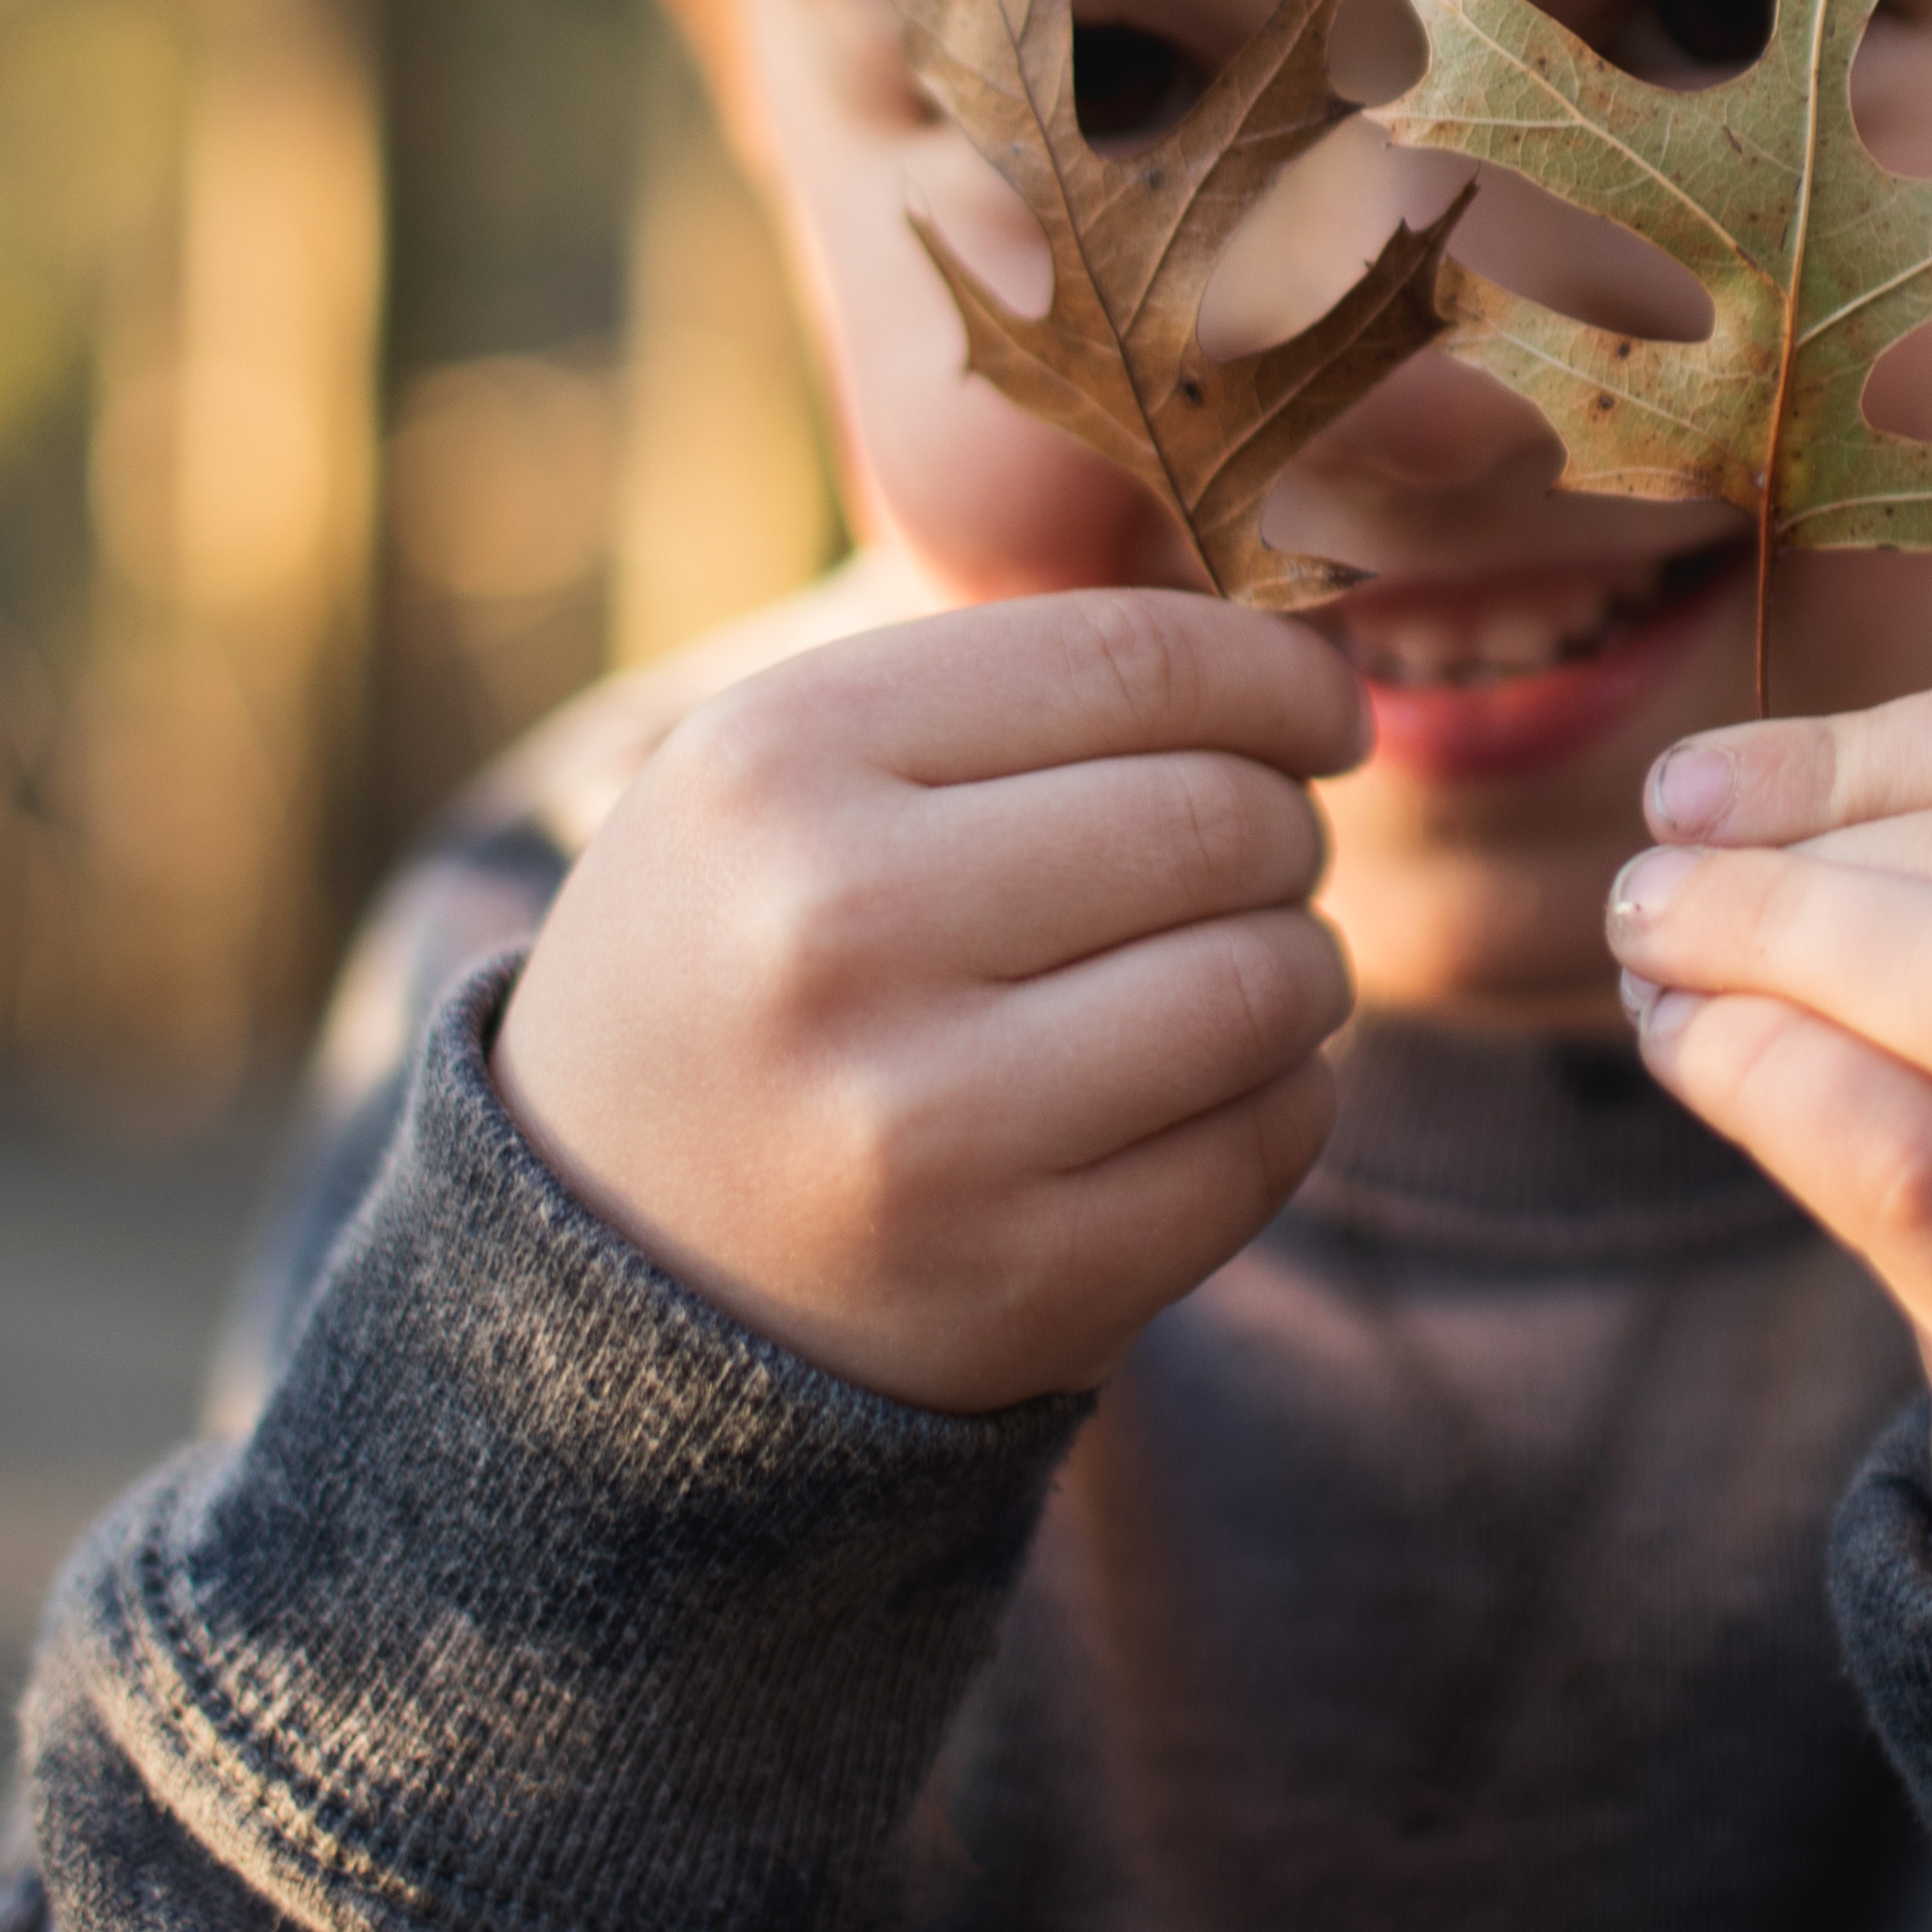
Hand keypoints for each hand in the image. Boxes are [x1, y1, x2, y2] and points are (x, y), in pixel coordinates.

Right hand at [498, 592, 1367, 1412]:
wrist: (613, 1262)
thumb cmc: (752, 962)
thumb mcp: (784, 776)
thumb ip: (1006, 689)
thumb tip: (1292, 653)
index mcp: (776, 763)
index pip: (1129, 660)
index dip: (1273, 674)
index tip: (1318, 706)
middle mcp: (839, 932)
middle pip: (1220, 817)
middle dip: (1285, 825)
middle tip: (1262, 852)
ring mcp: (932, 1124)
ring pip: (1270, 978)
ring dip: (1299, 963)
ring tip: (1239, 970)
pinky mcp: (1028, 1278)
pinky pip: (1272, 1135)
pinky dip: (1284, 1092)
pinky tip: (1209, 1088)